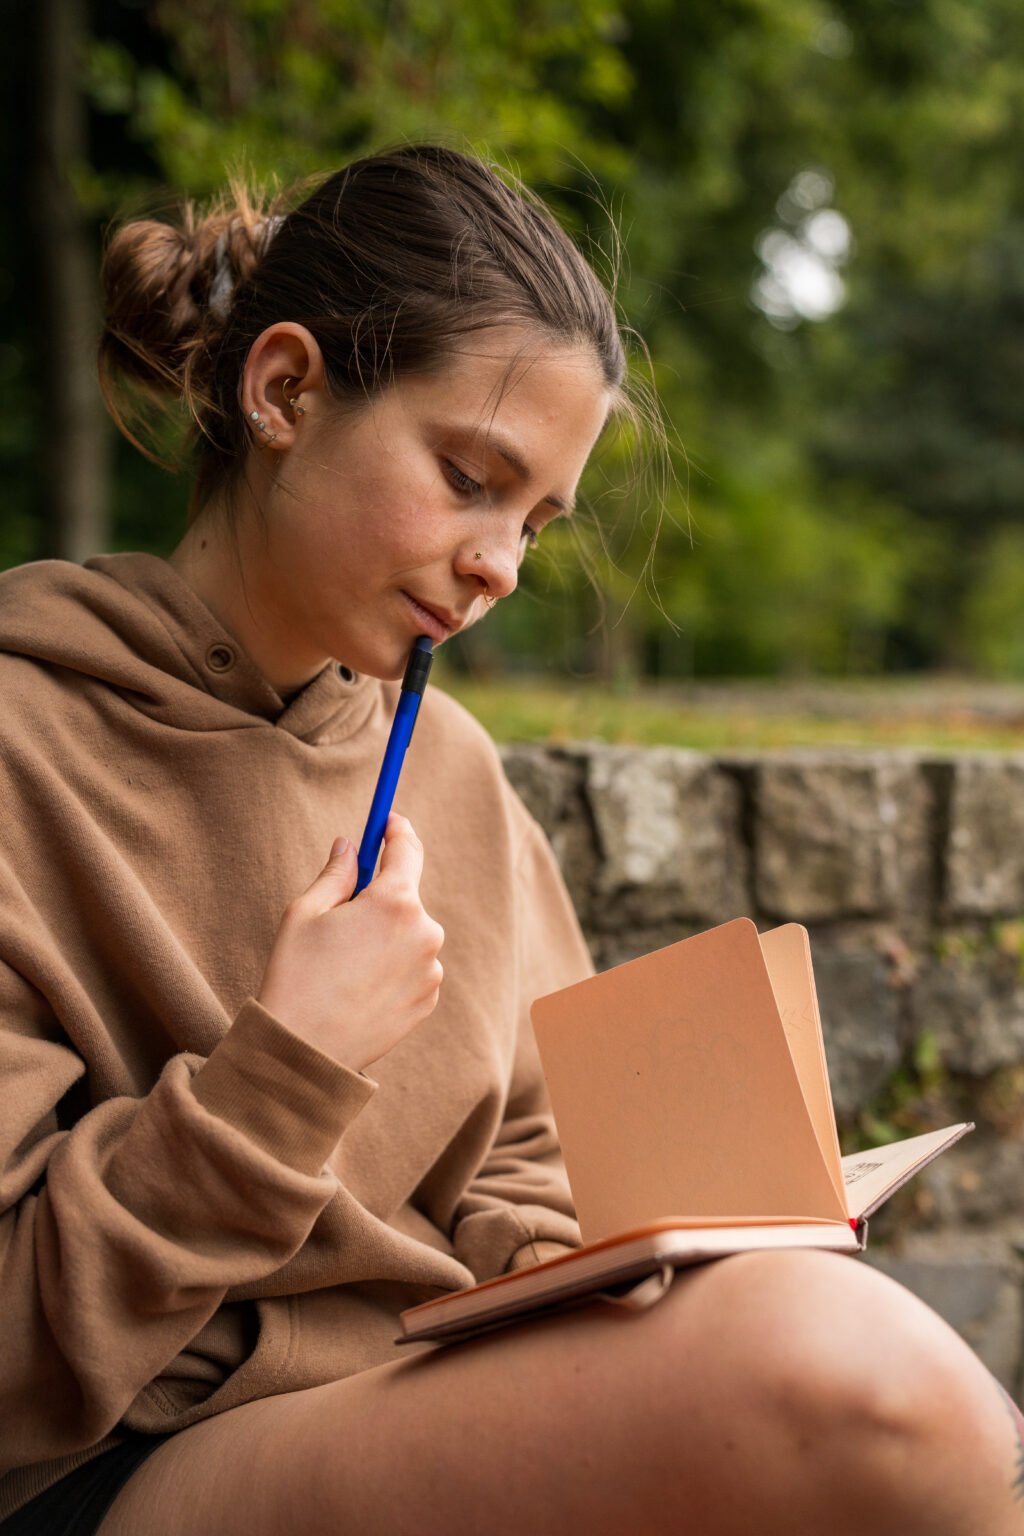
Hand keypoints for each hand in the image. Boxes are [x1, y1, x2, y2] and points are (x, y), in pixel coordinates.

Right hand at [257, 814, 444, 1071]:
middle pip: (406, 896)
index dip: (395, 830)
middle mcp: (424, 931)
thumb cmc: (297, 976)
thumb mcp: (305, 913)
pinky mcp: (429, 999)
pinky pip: (413, 967)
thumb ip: (336, 873)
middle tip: (341, 920)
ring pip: (409, 934)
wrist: (305, 1051)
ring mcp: (431, 968)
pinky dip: (393, 968)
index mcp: (395, 902)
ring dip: (386, 937)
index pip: (407, 848)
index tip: (387, 822)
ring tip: (345, 965)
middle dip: (379, 898)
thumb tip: (350, 845)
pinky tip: (359, 988)